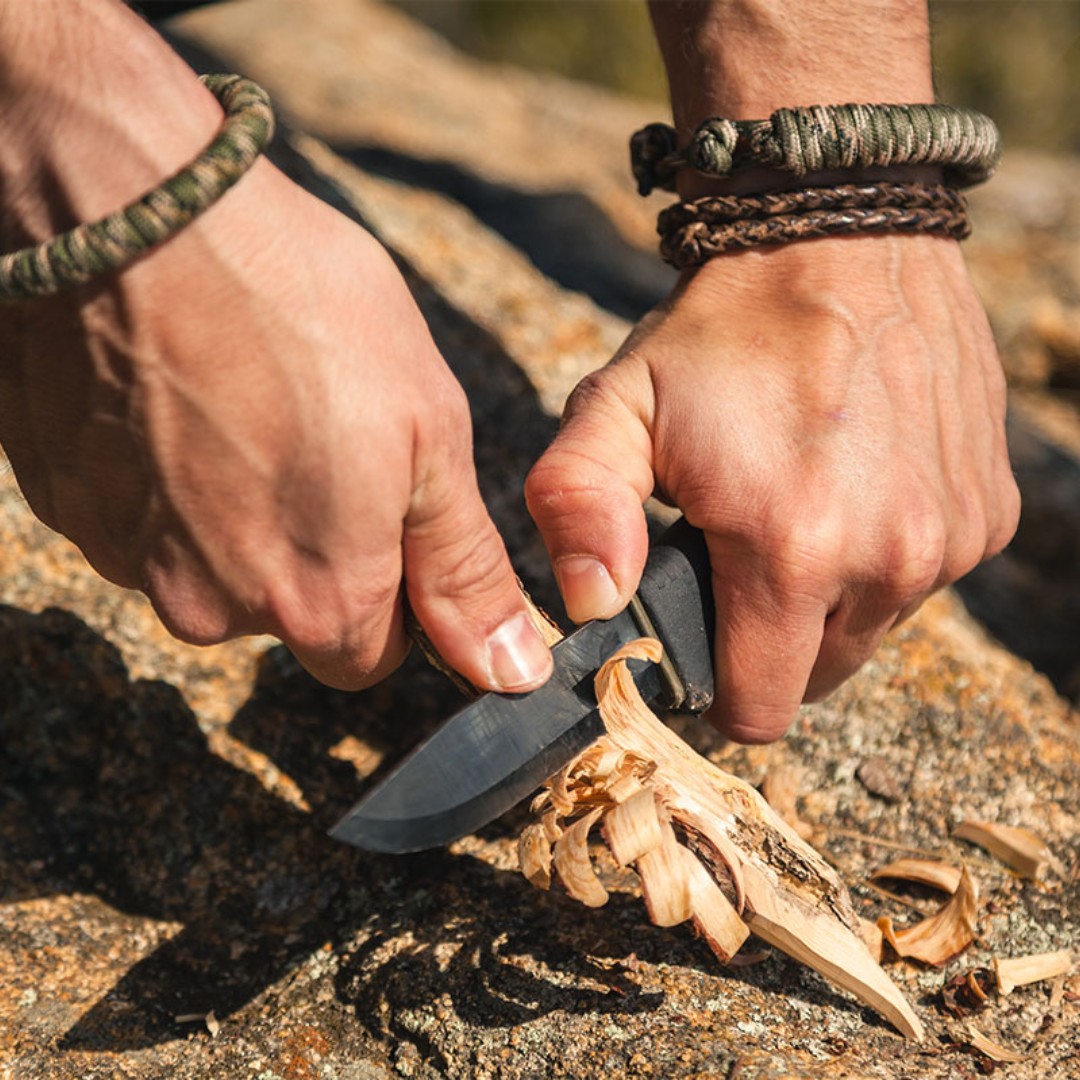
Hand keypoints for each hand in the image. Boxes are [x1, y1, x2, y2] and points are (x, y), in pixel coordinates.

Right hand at [0, 160, 553, 693]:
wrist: (133, 213)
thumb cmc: (301, 309)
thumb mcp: (428, 433)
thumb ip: (463, 568)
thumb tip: (510, 670)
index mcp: (319, 600)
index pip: (372, 656)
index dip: (391, 593)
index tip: (385, 515)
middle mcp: (216, 608)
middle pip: (288, 611)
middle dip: (313, 549)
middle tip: (316, 437)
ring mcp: (129, 560)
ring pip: (213, 566)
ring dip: (235, 510)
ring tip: (246, 404)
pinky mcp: (68, 507)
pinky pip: (142, 522)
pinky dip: (168, 480)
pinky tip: (181, 402)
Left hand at [526, 236, 1018, 740]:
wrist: (840, 234)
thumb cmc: (719, 329)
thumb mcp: (617, 407)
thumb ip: (577, 507)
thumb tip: (590, 605)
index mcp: (791, 551)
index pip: (758, 709)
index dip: (715, 687)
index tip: (696, 632)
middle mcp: (892, 559)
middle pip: (816, 677)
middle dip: (770, 641)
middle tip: (737, 556)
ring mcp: (953, 538)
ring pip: (872, 630)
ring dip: (828, 595)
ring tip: (794, 507)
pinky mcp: (991, 513)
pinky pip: (925, 579)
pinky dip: (883, 553)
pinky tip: (853, 483)